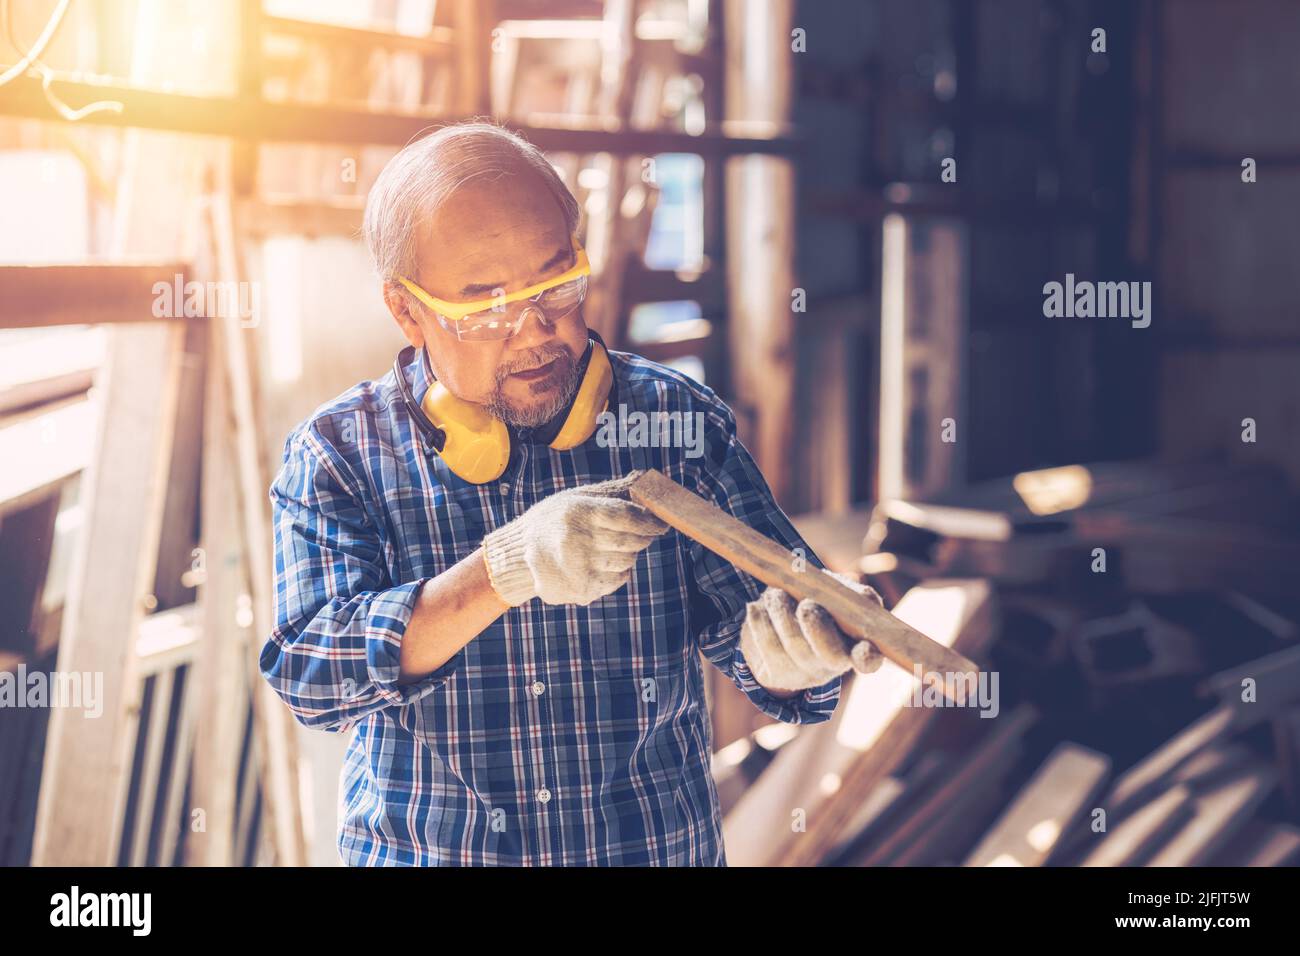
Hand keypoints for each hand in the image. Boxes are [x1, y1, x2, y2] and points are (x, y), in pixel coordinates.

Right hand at [482, 472, 668, 606]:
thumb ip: (611, 493)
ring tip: (609, 547)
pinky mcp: (581, 589)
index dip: (650, 521)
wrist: (518, 555)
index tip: (659, 523)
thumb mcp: (575, 498)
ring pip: (627, 561)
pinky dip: (618, 572)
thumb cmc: (554, 520)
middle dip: (643, 537)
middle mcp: (577, 540)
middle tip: (642, 533)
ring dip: (627, 554)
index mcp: (578, 512)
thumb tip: (646, 480)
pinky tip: (601, 563)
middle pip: (632, 541)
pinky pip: (617, 580)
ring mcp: (578, 568)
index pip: (628, 517)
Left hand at [740, 570, 884, 693]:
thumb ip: (855, 596)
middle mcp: (835, 664)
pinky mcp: (779, 673)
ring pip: (794, 646)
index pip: (869, 659)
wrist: (782, 622)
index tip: (864, 649)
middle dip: (817, 628)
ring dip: (782, 614)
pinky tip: (755, 607)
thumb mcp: (842, 596)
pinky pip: (768, 647)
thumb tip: (863, 598)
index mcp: (857, 644)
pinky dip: (760, 622)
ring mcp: (806, 672)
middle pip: (831, 655)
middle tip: (807, 604)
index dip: (868, 658)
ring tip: (775, 593)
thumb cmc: (822, 603)